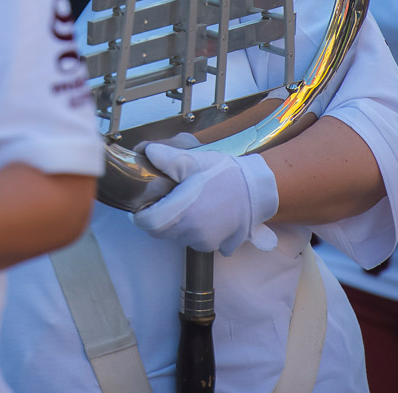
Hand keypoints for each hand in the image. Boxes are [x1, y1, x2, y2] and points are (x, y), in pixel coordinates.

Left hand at [130, 144, 279, 254]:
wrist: (256, 189)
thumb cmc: (226, 175)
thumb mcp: (194, 161)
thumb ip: (167, 159)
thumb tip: (148, 152)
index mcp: (183, 212)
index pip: (148, 224)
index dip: (140, 214)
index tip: (142, 205)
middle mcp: (193, 232)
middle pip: (159, 232)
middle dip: (156, 219)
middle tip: (163, 201)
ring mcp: (205, 241)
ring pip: (176, 237)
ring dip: (174, 225)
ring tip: (185, 205)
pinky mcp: (215, 245)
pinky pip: (193, 241)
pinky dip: (191, 230)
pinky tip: (200, 213)